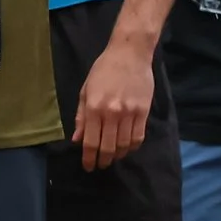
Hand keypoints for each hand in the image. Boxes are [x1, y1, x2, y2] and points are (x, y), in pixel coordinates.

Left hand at [73, 33, 153, 170]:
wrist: (129, 53)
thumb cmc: (103, 70)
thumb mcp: (86, 90)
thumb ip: (81, 116)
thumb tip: (77, 140)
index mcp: (94, 108)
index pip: (91, 142)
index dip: (89, 159)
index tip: (88, 167)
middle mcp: (112, 113)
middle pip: (108, 147)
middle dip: (103, 160)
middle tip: (101, 164)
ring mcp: (130, 113)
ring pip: (124, 145)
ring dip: (118, 155)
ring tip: (113, 157)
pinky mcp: (144, 111)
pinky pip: (139, 137)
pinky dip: (132, 147)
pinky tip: (127, 147)